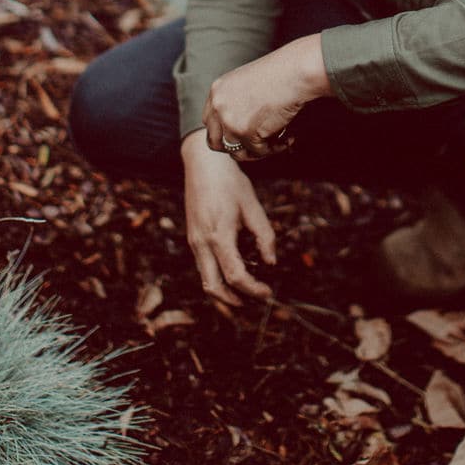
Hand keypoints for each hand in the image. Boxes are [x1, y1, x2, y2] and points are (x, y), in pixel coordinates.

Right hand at [182, 129, 275, 305]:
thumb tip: (271, 262)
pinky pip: (203, 267)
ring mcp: (194, 242)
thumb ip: (265, 236)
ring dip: (225, 291)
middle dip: (234, 301)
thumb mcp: (253, 206)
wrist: (203, 163)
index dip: (253, 290)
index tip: (268, 292)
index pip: (235, 276)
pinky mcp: (192, 238)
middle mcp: (202, 243)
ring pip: (205, 280)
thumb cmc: (230, 182)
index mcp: (219, 236)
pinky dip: (218, 276)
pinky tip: (235, 270)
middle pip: (213, 287)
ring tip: (247, 290)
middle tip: (255, 300)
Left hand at [203, 34, 329, 159]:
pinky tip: (287, 138)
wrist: (295, 72)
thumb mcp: (247, 83)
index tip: (239, 136)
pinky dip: (274, 148)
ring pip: (237, 152)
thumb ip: (237, 102)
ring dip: (257, 151)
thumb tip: (242, 125)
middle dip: (234, 148)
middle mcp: (219, 106)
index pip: (209, 122)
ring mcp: (230, 121)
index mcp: (217, 91)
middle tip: (254, 148)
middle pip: (215, 142)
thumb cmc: (280, 73)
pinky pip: (258, 151)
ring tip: (276, 142)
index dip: (224, 132)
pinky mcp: (246, 133)